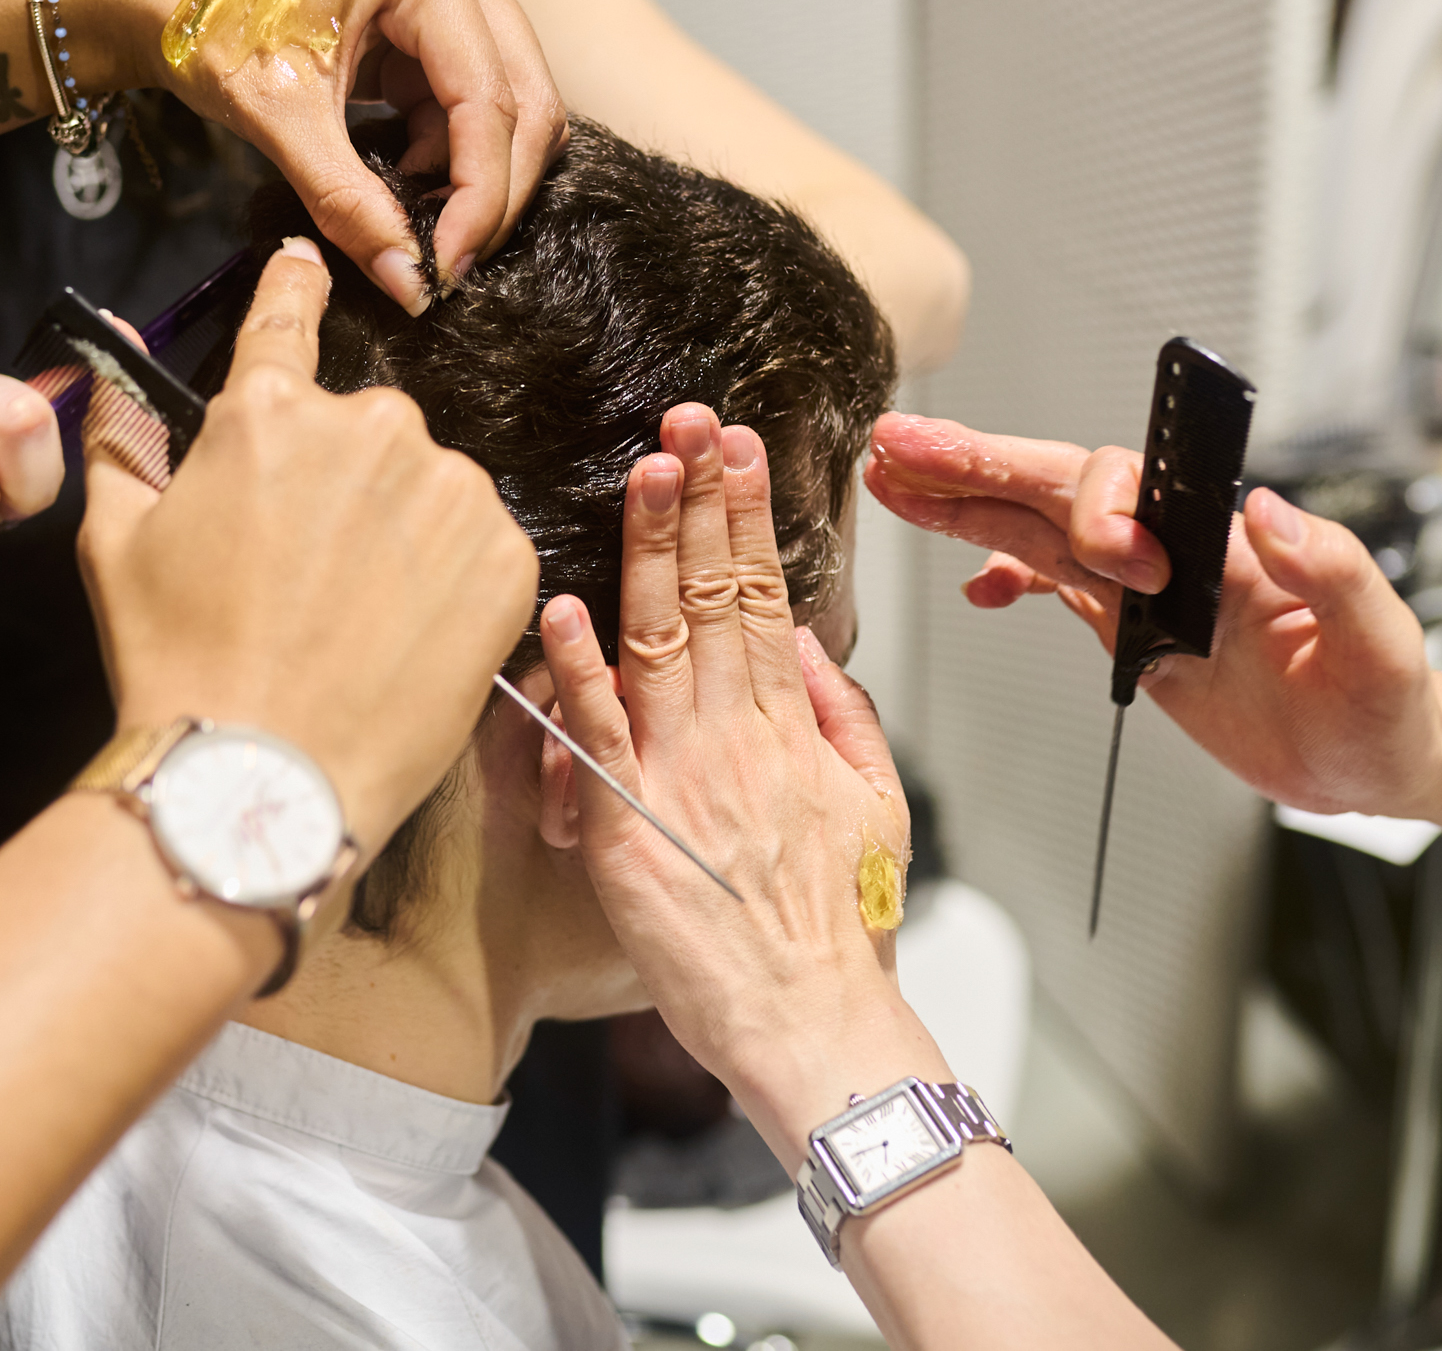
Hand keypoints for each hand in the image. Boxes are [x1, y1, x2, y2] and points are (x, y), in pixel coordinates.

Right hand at [76, 238, 537, 842]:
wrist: (269, 778)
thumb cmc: (178, 663)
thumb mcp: (115, 541)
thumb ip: (124, 430)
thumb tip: (112, 353)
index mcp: (270, 412)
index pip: (285, 319)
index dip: (291, 288)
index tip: (305, 260)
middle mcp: (373, 427)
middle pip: (363, 428)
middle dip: (339, 479)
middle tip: (301, 570)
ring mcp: (451, 491)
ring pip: (427, 486)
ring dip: (400, 529)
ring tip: (352, 618)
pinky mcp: (507, 557)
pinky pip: (480, 545)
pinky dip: (451, 580)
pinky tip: (402, 637)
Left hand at [119, 0, 567, 313]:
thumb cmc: (209, 26)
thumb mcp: (280, 118)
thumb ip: (351, 204)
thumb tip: (413, 284)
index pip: (492, 103)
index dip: (479, 197)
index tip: (445, 270)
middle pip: (527, 105)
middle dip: (491, 194)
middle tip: (443, 265)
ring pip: (514, 110)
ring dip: (474, 178)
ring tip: (410, 219)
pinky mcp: (444, 21)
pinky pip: (479, 106)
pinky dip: (451, 158)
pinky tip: (403, 181)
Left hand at [539, 404, 946, 1165]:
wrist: (812, 1024)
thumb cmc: (837, 932)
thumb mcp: (876, 806)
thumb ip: (839, 713)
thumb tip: (801, 637)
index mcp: (791, 728)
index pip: (764, 593)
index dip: (746, 514)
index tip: (736, 445)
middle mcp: (737, 737)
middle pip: (712, 595)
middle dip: (700, 498)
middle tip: (687, 418)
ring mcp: (681, 776)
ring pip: (659, 638)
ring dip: (648, 548)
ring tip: (645, 469)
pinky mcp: (629, 826)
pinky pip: (600, 735)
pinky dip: (578, 670)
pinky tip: (564, 605)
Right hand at [865, 411, 1441, 818]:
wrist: (1375, 757)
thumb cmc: (1390, 703)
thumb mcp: (1382, 641)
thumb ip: (1334, 567)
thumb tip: (1267, 509)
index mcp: (1226, 544)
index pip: (1137, 492)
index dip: (1100, 508)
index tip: (1115, 562)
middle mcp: (1175, 551)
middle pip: (1059, 489)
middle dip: (979, 464)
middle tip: (903, 443)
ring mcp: (1145, 588)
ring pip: (1038, 527)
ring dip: (964, 502)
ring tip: (892, 480)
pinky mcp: (1131, 628)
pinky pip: (1054, 584)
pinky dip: (1005, 574)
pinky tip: (972, 583)